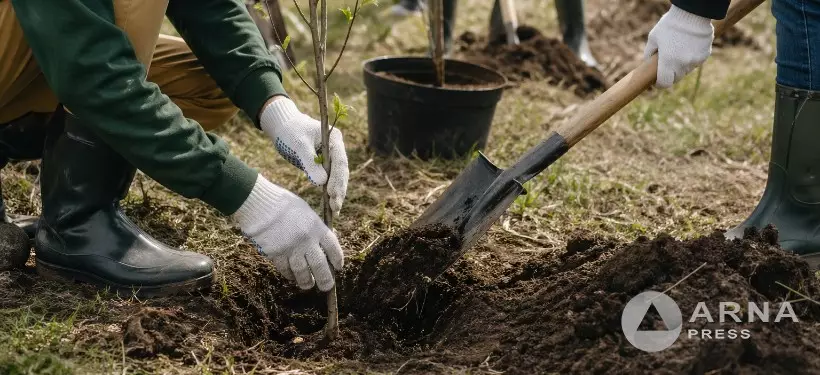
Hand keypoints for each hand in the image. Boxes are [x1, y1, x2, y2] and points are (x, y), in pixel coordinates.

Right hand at [233, 175, 343, 290]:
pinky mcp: (276, 254)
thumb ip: (314, 227)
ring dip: (307, 281)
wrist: (260, 204)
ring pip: (302, 272)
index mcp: (317, 227)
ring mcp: (291, 248)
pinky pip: (285, 269)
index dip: (337, 259)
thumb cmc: (282, 204)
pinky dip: (290, 275)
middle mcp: (307, 240)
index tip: (338, 267)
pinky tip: (292, 277)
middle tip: (327, 286)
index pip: (333, 248)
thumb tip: (321, 242)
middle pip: (320, 265)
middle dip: (325, 279)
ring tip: (308, 285)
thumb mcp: (305, 211)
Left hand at [260, 97, 348, 215]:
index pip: (340, 162)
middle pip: (342, 172)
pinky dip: (329, 191)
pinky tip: (329, 205)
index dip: (337, 179)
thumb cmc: (290, 131)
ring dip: (336, 193)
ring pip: (337, 177)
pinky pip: (329, 179)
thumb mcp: (299, 145)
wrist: (283, 126)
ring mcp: (331, 157)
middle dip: (339, 190)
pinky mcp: (324, 164)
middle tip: (335, 207)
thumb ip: (310, 162)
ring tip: (334, 210)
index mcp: (335, 139)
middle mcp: (336, 148)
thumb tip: (322, 183)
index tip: (331, 194)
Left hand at [644, 5, 713, 87]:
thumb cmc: (669, 25)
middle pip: (676, 78)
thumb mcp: (653, 38)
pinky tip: (688, 47)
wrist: (693, 13)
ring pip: (686, 70)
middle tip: (666, 65)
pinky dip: (691, 59)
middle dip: (670, 74)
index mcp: (668, 61)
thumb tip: (647, 65)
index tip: (657, 81)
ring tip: (677, 51)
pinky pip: (695, 62)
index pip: (665, 83)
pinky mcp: (705, 55)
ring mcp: (695, 61)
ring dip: (681, 66)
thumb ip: (649, 54)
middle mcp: (683, 64)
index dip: (659, 84)